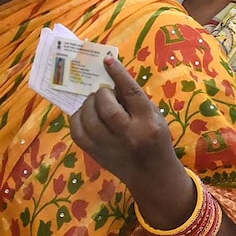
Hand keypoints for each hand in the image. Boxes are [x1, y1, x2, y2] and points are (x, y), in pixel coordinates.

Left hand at [70, 56, 177, 188]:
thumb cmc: (157, 141)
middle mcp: (128, 134)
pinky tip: (85, 115)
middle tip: (105, 93)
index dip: (119, 75)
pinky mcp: (95, 153)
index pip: (132, 94)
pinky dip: (77, 118)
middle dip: (102, 94)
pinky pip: (77, 132)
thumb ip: (137, 101)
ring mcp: (109, 146)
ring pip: (88, 119)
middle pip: (107, 107)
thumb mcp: (156, 118)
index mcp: (149, 123)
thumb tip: (112, 81)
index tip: (107, 60)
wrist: (152, 175)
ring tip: (95, 102)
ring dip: (88, 104)